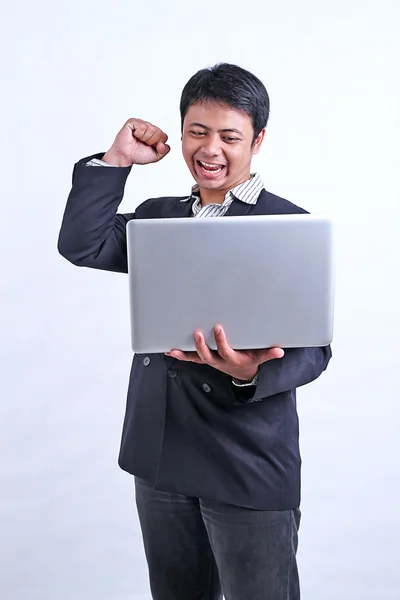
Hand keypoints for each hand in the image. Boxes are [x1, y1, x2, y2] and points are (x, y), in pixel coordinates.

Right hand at [102, 118, 170, 166]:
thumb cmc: (138, 155)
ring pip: (150, 128)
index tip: (150, 147)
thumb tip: (163, 144)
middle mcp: (149, 127)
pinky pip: (141, 126)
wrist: (125, 157)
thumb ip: (164, 151)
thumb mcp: (155, 156)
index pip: (164, 137)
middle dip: (151, 141)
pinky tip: (134, 135)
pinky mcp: (132, 122)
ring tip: (138, 140)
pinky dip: (138, 133)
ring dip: (144, 138)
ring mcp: (141, 123)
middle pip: (158, 132)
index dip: (157, 145)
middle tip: (143, 144)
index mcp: (155, 134)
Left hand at [165, 325, 283, 381]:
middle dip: (201, 346)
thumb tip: (280, 351)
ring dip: (185, 354)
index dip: (221, 341)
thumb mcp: (260, 357)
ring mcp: (211, 362)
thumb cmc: (250, 360)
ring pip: (196, 359)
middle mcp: (219, 362)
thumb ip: (268, 354)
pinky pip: (191, 359)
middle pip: (207, 356)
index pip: (225, 350)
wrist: (242, 374)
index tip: (218, 327)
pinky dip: (181, 355)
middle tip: (196, 333)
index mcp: (232, 359)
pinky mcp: (205, 360)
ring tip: (174, 349)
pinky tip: (170, 350)